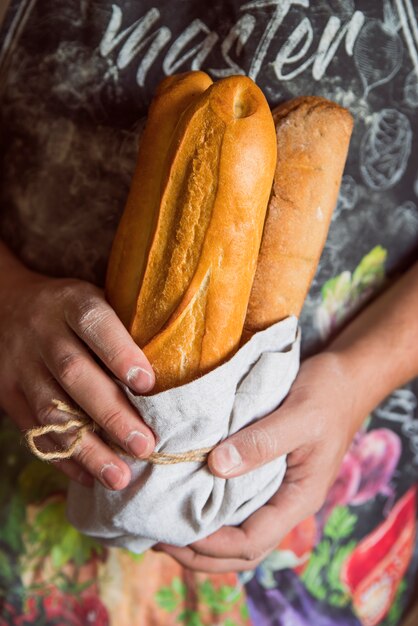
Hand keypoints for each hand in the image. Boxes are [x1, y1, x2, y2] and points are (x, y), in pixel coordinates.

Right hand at [0, 261, 155, 489]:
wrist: (6, 307)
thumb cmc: (71, 309)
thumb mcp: (96, 298)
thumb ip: (127, 323)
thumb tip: (176, 362)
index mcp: (73, 304)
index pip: (95, 324)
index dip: (120, 353)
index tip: (148, 384)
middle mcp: (44, 333)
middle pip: (75, 374)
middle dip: (111, 414)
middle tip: (144, 446)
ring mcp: (22, 366)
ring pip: (52, 411)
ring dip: (87, 448)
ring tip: (119, 476)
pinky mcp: (8, 393)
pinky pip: (34, 431)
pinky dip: (63, 457)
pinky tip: (89, 477)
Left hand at [156, 352, 364, 571]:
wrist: (345, 377)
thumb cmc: (328, 395)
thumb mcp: (299, 415)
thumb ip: (262, 442)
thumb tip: (216, 467)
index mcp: (299, 498)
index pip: (253, 542)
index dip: (213, 546)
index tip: (175, 533)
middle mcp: (285, 500)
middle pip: (242, 548)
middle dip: (200, 552)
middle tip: (157, 540)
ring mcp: (274, 487)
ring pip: (236, 527)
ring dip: (201, 534)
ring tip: (163, 523)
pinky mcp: (264, 469)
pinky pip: (234, 498)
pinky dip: (207, 504)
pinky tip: (183, 492)